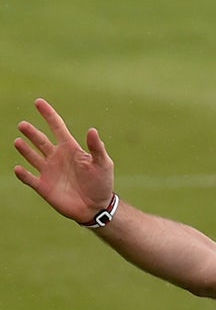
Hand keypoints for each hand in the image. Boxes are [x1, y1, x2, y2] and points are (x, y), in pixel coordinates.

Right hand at [14, 99, 115, 223]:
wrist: (97, 208)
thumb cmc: (102, 184)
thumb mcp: (103, 164)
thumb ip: (97, 148)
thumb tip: (92, 130)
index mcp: (70, 149)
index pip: (57, 127)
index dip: (48, 114)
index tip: (38, 102)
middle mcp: (57, 157)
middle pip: (40, 140)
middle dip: (31, 133)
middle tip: (23, 125)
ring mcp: (49, 171)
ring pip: (32, 156)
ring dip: (24, 149)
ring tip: (18, 141)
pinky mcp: (44, 186)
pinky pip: (29, 178)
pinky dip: (23, 174)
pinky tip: (19, 169)